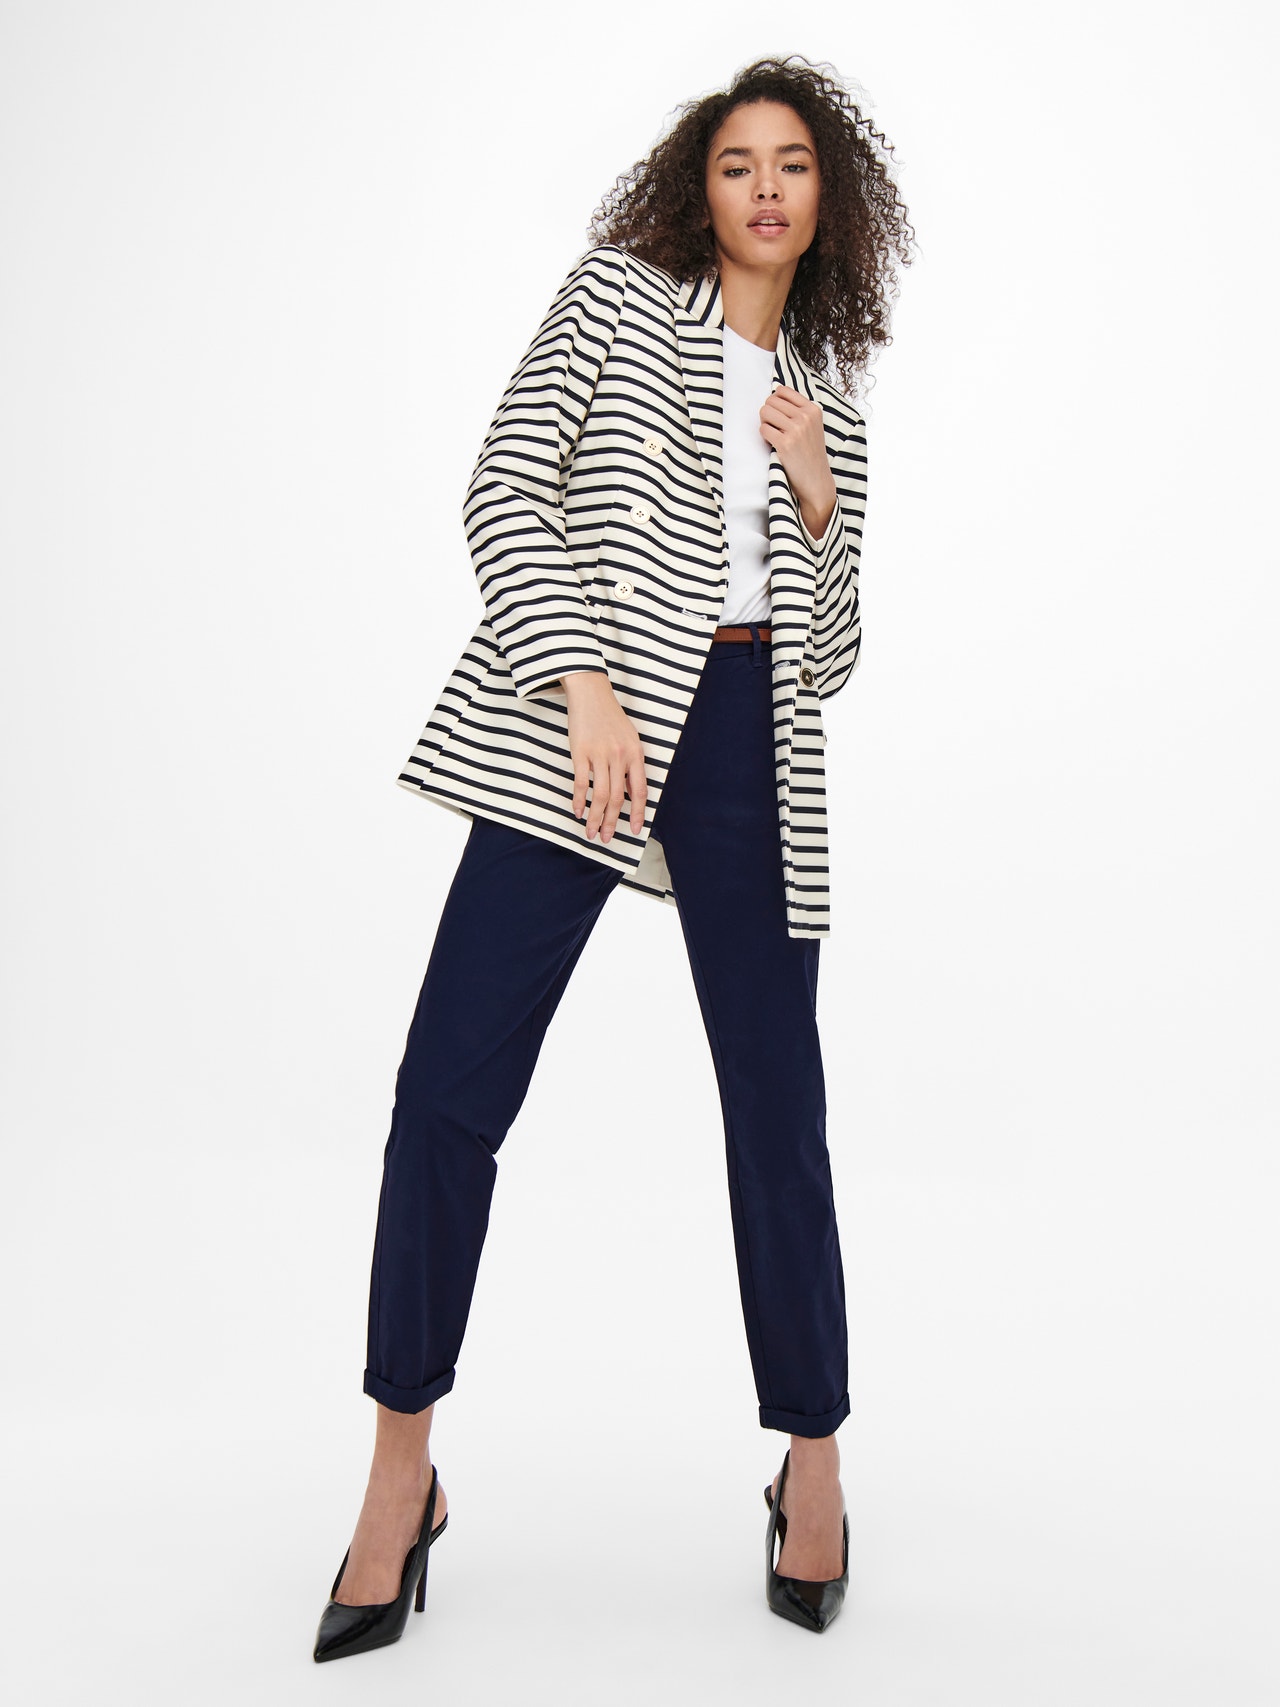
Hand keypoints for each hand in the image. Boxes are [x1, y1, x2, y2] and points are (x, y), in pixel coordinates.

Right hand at [561, 672, 647, 842]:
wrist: (591, 693)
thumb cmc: (611, 717)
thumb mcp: (630, 738)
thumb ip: (632, 764)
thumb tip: (630, 793)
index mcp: (635, 753)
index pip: (639, 791)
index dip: (637, 814)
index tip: (633, 831)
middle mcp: (619, 756)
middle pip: (617, 798)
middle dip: (612, 822)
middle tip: (606, 839)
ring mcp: (599, 754)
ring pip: (599, 795)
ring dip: (595, 818)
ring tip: (591, 832)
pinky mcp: (580, 752)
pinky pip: (580, 783)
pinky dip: (578, 800)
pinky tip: (578, 812)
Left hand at [759, 384, 837, 537]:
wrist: (816, 480)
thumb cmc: (811, 453)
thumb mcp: (812, 426)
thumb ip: (798, 409)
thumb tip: (774, 393)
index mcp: (813, 409)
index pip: (782, 390)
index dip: (774, 401)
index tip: (778, 414)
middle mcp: (805, 416)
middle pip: (770, 401)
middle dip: (768, 413)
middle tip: (775, 428)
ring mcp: (796, 430)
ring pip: (765, 412)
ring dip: (765, 423)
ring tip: (774, 435)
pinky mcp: (785, 444)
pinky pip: (763, 429)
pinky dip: (764, 436)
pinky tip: (773, 444)